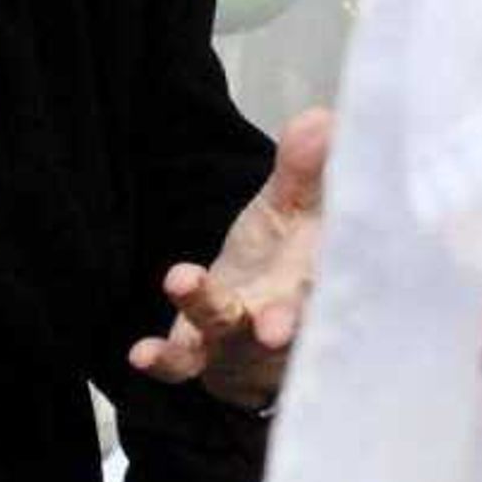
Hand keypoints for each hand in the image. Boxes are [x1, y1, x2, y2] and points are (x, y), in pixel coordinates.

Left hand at [127, 109, 329, 410]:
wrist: (261, 329)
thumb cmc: (285, 259)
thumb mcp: (294, 208)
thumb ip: (305, 168)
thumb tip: (323, 118)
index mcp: (318, 275)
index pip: (336, 272)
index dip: (341, 273)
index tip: (337, 260)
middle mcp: (286, 314)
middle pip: (290, 321)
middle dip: (284, 324)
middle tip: (276, 330)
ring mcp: (241, 341)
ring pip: (227, 331)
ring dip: (206, 309)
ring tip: (181, 277)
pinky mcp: (201, 355)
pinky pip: (182, 363)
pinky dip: (163, 360)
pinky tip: (140, 353)